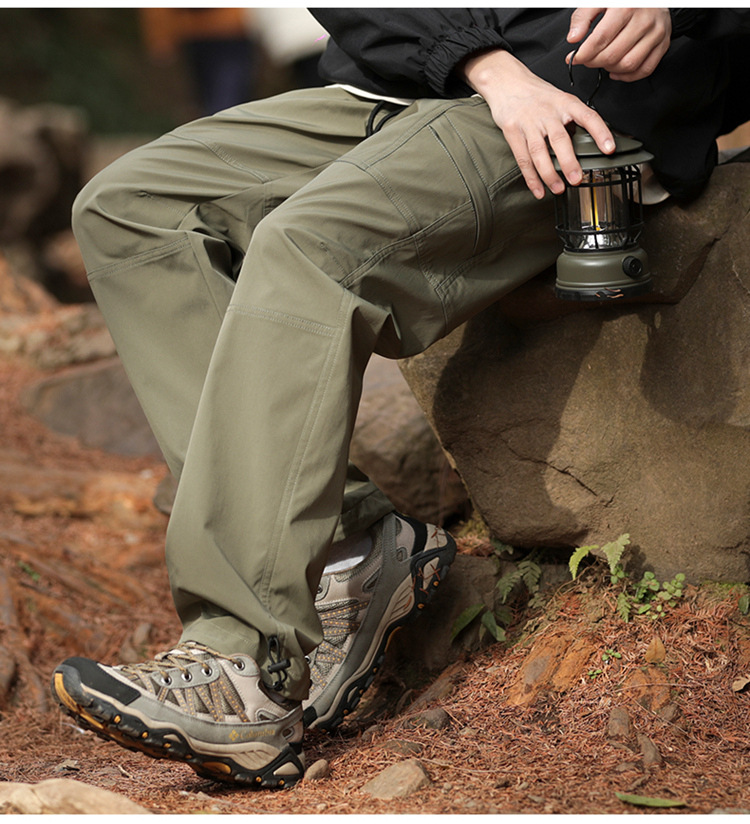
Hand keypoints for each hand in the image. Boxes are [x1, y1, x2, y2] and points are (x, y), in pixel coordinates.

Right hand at [460, 49, 614, 199]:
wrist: (506, 80)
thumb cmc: (534, 93)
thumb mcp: (558, 98)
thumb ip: (571, 118)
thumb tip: (586, 141)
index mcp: (564, 102)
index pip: (588, 116)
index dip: (600, 132)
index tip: (609, 148)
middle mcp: (547, 112)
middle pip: (560, 139)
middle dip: (569, 162)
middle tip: (577, 179)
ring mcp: (529, 122)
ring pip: (540, 152)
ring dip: (549, 174)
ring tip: (558, 188)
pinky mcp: (512, 132)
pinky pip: (523, 159)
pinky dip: (531, 178)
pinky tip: (538, 189)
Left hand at [567, 8, 671, 81]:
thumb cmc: (624, 0)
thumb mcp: (600, 1)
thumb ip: (583, 17)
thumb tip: (573, 38)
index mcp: (626, 7)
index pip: (600, 40)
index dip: (583, 54)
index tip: (574, 58)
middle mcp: (643, 21)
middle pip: (612, 55)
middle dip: (593, 62)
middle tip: (587, 59)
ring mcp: (656, 34)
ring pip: (627, 65)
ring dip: (610, 69)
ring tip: (603, 61)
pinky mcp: (663, 44)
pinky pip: (644, 70)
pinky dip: (627, 76)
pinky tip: (616, 70)